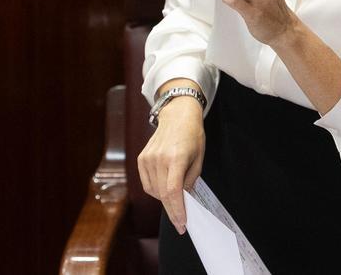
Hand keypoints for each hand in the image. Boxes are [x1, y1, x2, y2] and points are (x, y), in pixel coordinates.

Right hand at [137, 91, 205, 234]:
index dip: (177, 210)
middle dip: (172, 211)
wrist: (177, 116)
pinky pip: (147, 183)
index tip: (182, 223)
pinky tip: (164, 189)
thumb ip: (190, 180)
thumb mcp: (199, 158)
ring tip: (175, 199)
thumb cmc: (192, 136)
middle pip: (162, 194)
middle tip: (180, 222)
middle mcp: (158, 158)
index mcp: (176, 158)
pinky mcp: (141, 159)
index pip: (173, 191)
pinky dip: (155, 191)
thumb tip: (183, 199)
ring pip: (153, 191)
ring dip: (164, 200)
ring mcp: (147, 158)